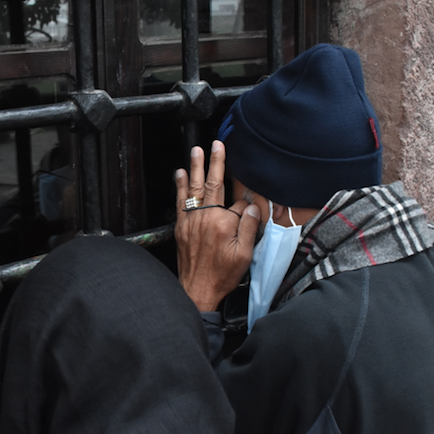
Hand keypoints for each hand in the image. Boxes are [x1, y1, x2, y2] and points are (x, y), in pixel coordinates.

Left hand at [175, 140, 259, 311]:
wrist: (197, 289)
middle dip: (216, 162)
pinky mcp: (181, 226)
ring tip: (197, 150)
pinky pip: (181, 200)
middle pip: (213, 184)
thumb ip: (250, 228)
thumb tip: (253, 206)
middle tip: (217, 144)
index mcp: (224, 223)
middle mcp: (206, 218)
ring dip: (196, 167)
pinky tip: (180, 173)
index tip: (251, 207)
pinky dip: (180, 185)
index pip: (239, 203)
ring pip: (195, 188)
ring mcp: (191, 220)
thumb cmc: (222, 275)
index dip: (247, 204)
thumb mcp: (245, 255)